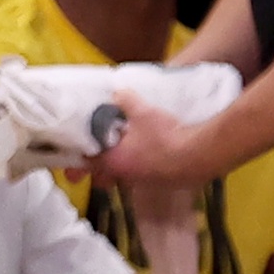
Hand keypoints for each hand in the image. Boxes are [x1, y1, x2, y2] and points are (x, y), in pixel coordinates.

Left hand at [88, 91, 222, 189]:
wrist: (200, 156)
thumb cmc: (167, 136)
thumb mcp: (143, 111)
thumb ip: (126, 100)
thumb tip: (118, 93)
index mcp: (113, 161)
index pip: (86, 161)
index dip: (77, 154)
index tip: (73, 151)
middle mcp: (124, 175)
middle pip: (102, 172)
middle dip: (97, 163)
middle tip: (94, 153)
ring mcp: (142, 180)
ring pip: (122, 173)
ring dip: (119, 162)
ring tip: (122, 147)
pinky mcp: (160, 181)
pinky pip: (141, 173)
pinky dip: (138, 164)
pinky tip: (146, 151)